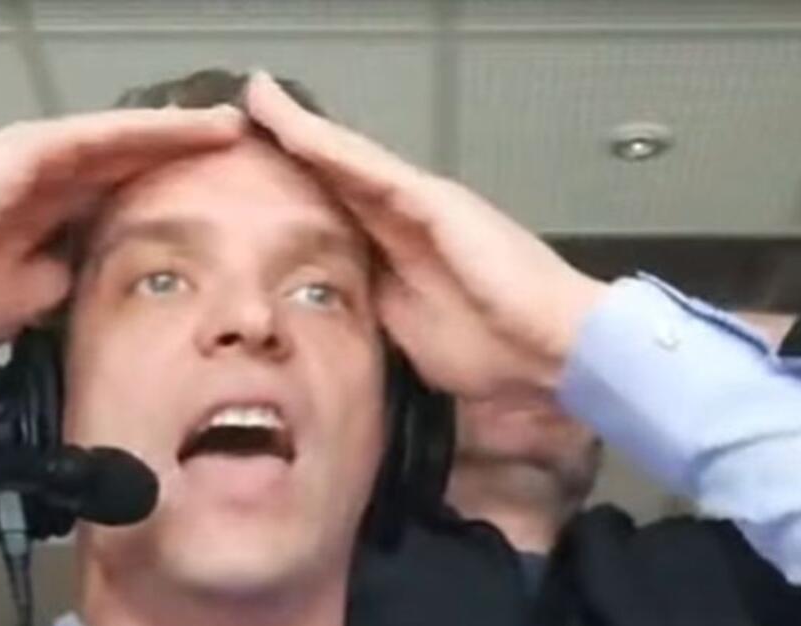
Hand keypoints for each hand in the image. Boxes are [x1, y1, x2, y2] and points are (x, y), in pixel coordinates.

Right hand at [0, 105, 244, 347]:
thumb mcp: (30, 300)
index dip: (173, 197)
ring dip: (180, 134)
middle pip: (134, 163)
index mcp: (53, 214)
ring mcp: (41, 157)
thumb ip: (70, 282)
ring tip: (233, 128)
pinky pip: (101, 136)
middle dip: (187, 158)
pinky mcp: (30, 148)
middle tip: (247, 153)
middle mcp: (53, 177)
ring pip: (125, 141)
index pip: (126, 199)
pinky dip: (148, 131)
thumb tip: (102, 283)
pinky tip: (193, 126)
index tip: (225, 206)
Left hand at [245, 72, 604, 398]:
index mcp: (403, 251)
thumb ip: (372, 311)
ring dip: (302, 130)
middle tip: (249, 111)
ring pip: (350, 162)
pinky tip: (293, 126)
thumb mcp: (408, 335)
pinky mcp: (436, 203)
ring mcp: (425, 205)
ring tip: (260, 98)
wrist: (552, 351)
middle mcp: (411, 218)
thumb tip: (329, 315)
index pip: (341, 210)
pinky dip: (330, 146)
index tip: (255, 173)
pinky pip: (372, 170)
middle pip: (340, 174)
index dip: (300, 187)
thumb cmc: (497, 352)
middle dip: (294, 144)